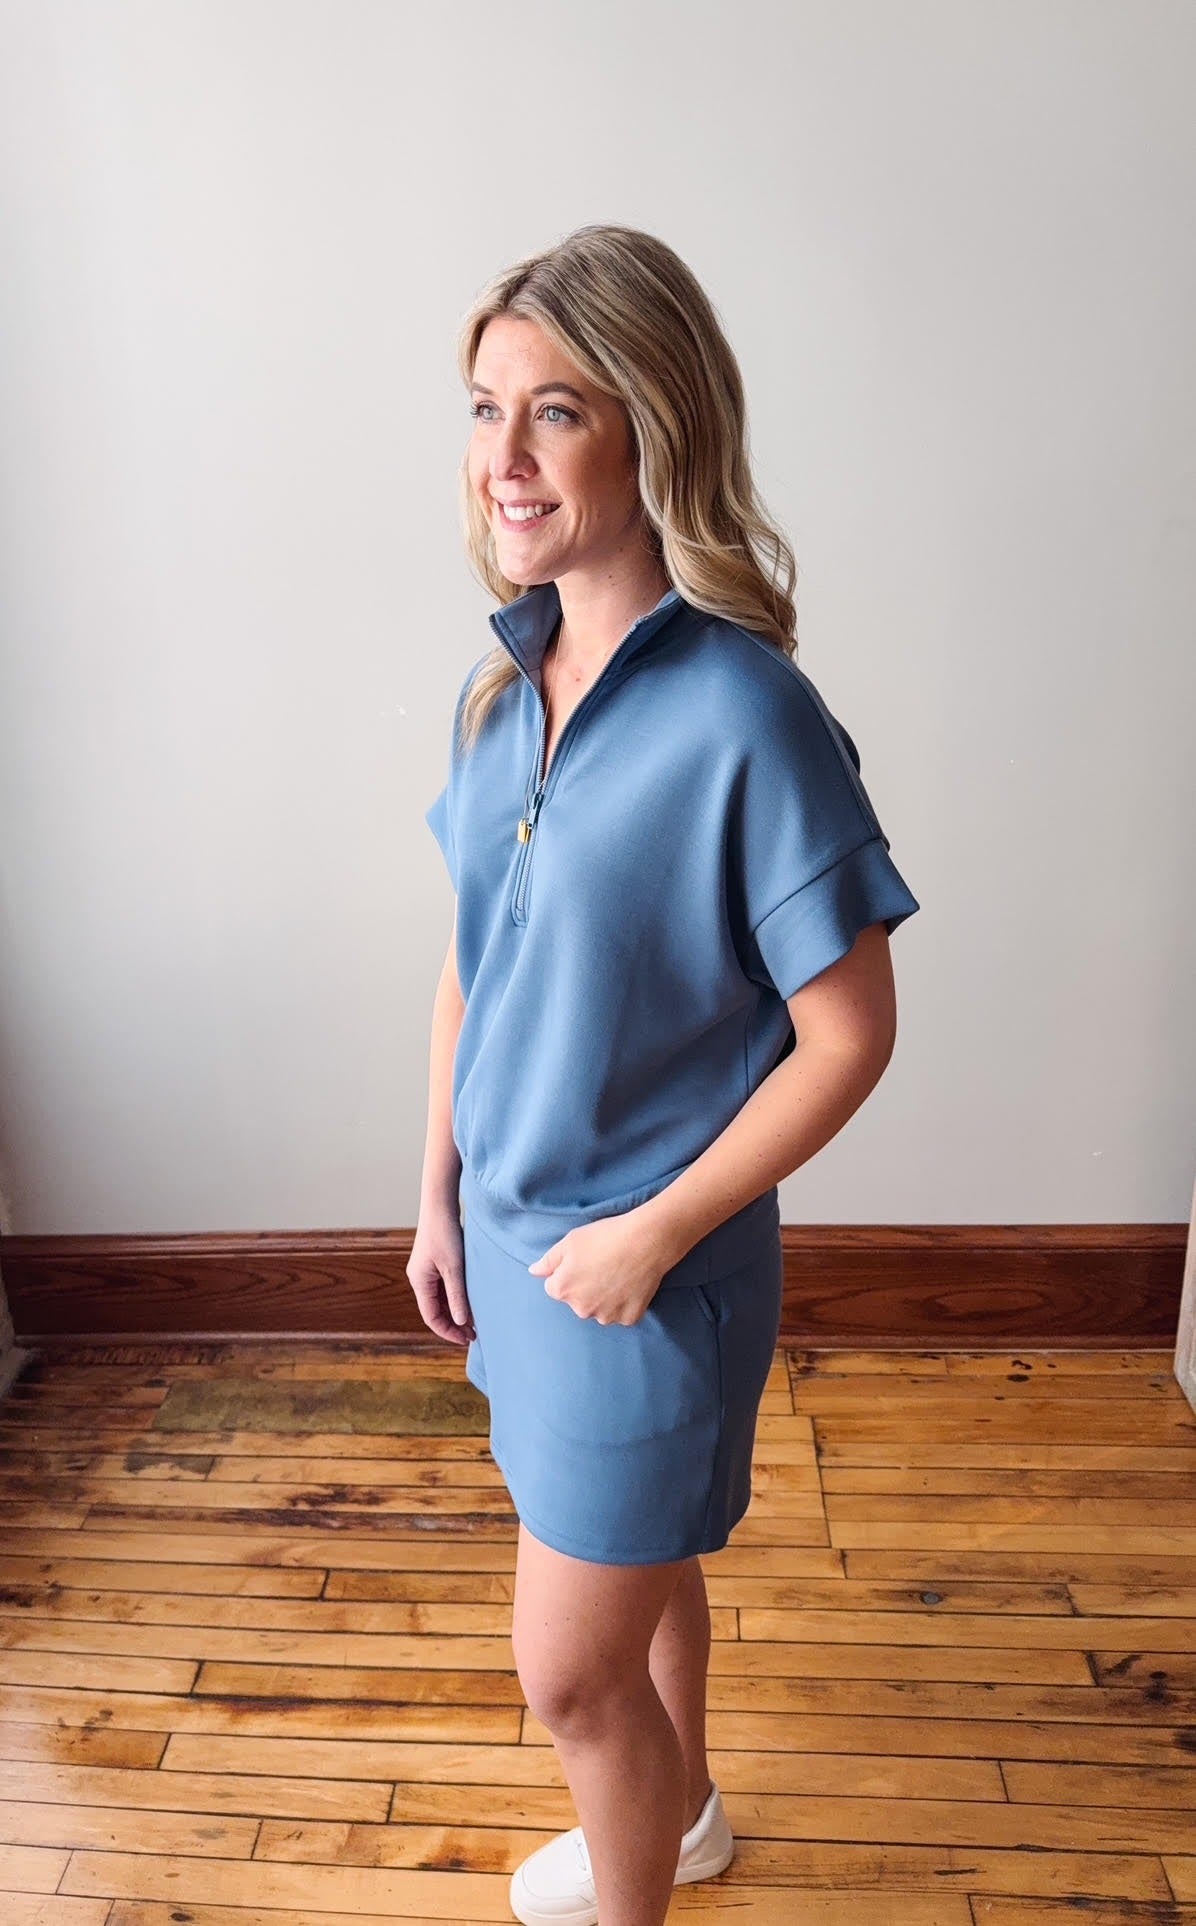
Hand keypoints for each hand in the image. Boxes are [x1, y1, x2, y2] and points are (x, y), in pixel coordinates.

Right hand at [407, 1203, 474, 1346]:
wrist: (440, 1205)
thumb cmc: (445, 1233)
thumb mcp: (454, 1268)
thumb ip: (457, 1296)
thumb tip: (460, 1322)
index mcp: (419, 1282)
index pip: (431, 1317)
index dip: (447, 1331)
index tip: (466, 1339)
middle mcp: (420, 1278)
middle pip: (435, 1310)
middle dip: (453, 1324)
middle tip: (474, 1334)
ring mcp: (427, 1271)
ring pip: (440, 1300)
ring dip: (456, 1311)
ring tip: (475, 1321)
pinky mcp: (435, 1263)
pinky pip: (444, 1288)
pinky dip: (456, 1298)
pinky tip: (470, 1302)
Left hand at [528, 1207, 670, 1325]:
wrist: (645, 1241)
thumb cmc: (606, 1237)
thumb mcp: (570, 1241)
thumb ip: (548, 1260)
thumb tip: (534, 1272)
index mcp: (563, 1289)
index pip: (555, 1287)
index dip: (568, 1273)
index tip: (583, 1261)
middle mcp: (581, 1309)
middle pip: (577, 1301)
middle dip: (585, 1288)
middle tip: (602, 1266)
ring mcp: (606, 1316)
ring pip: (599, 1310)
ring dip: (604, 1298)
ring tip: (618, 1274)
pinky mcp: (629, 1318)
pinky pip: (621, 1314)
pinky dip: (624, 1303)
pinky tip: (630, 1284)